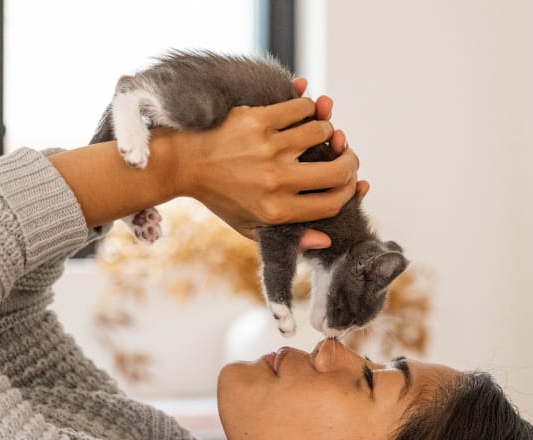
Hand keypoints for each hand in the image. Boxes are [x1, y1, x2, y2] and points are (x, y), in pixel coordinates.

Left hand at [172, 93, 364, 243]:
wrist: (182, 163)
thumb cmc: (219, 196)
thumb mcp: (249, 226)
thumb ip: (288, 236)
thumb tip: (326, 240)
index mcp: (276, 211)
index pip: (333, 202)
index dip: (350, 190)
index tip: (350, 180)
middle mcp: (276, 181)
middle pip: (337, 170)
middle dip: (349, 159)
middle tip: (344, 152)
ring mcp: (268, 148)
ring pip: (322, 132)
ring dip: (327, 129)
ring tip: (320, 131)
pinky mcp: (259, 120)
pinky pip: (301, 107)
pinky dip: (309, 107)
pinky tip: (305, 112)